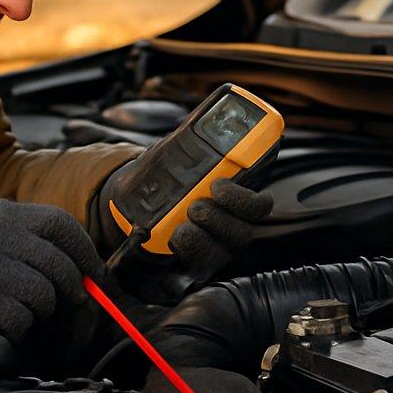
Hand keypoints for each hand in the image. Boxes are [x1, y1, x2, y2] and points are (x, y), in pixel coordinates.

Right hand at [0, 200, 101, 348]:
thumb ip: (29, 245)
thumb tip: (86, 272)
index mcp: (3, 213)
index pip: (61, 224)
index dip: (85, 252)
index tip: (94, 277)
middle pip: (60, 266)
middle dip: (73, 295)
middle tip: (71, 313)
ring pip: (45, 296)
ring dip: (37, 316)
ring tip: (14, 316)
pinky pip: (22, 319)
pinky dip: (16, 331)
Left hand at [94, 158, 273, 297]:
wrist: (132, 203)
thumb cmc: (161, 178)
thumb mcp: (173, 157)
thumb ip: (188, 145)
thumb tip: (199, 126)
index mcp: (233, 198)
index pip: (259, 205)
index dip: (245, 199)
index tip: (218, 185)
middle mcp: (230, 225)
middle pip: (243, 231)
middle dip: (220, 220)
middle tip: (195, 206)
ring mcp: (214, 246)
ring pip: (222, 252)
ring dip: (202, 238)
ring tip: (181, 224)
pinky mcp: (195, 262)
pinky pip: (199, 266)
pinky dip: (187, 252)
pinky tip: (174, 238)